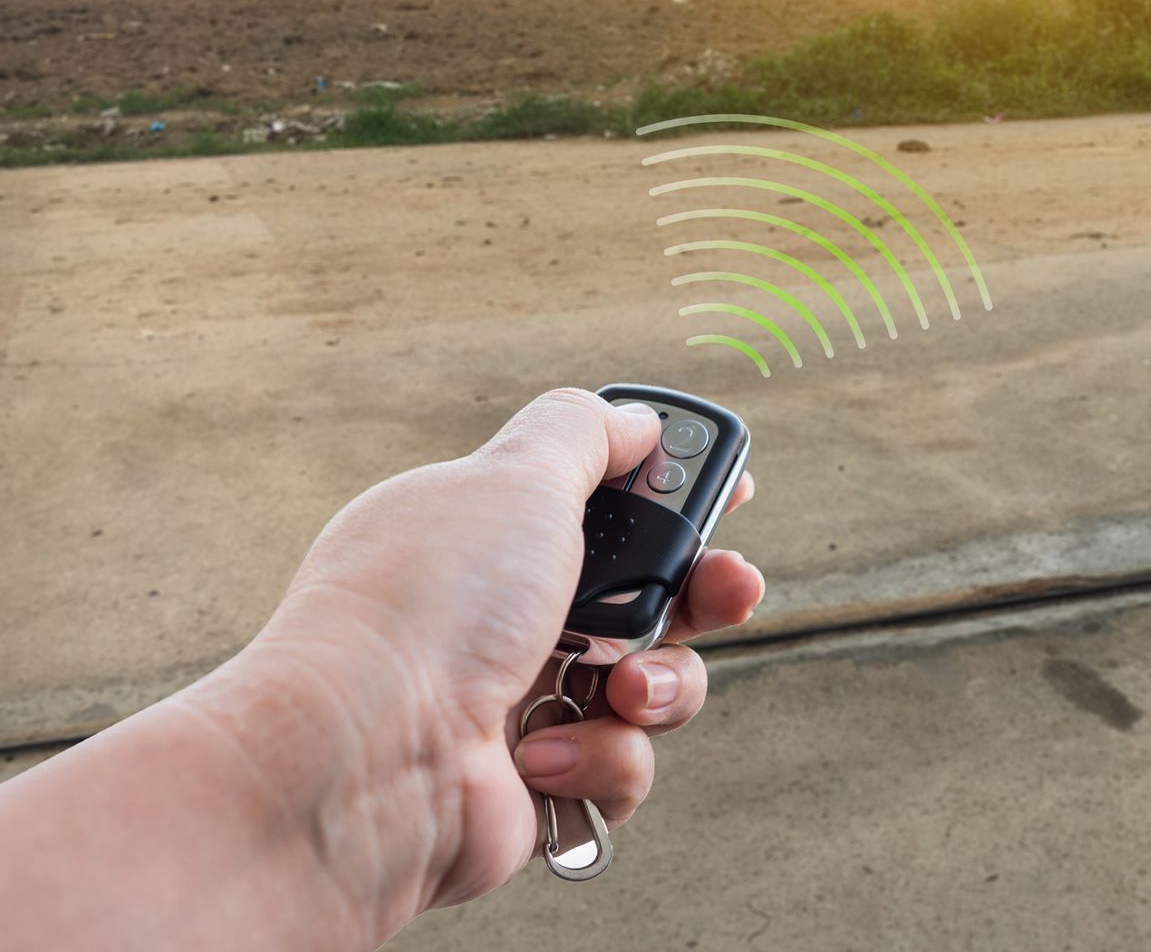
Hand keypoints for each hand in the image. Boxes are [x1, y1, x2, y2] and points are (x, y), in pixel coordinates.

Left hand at [246, 389, 761, 918]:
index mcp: (493, 536)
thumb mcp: (517, 478)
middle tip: (730, 587)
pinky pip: (621, 765)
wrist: (364, 764)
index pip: (601, 502)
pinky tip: (540, 754)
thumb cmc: (429, 608)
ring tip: (621, 690)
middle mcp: (505, 616)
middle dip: (703, 593)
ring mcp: (521, 703)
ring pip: (651, 685)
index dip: (672, 496)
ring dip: (659, 685)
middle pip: (648, 596)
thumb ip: (585, 434)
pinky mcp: (537, 782)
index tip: (730, 494)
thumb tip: (635, 423)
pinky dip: (598, 757)